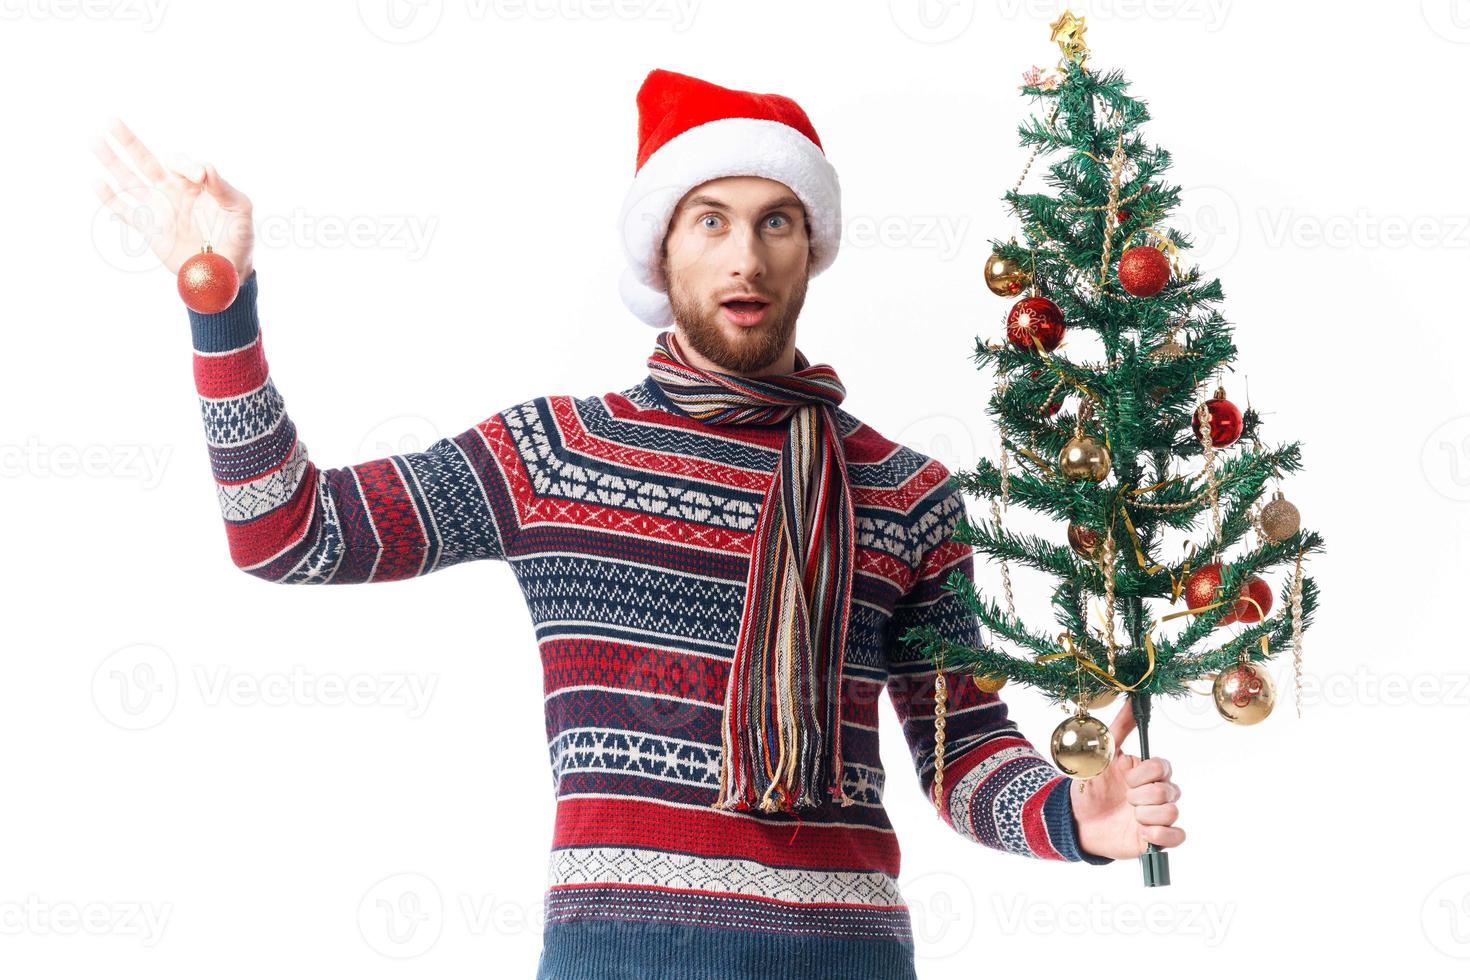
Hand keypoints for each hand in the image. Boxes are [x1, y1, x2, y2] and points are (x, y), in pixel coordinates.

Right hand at [91, 117, 253, 281]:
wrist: (226, 269)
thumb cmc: (239, 237)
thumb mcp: (239, 210)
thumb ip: (224, 189)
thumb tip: (206, 168)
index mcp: (196, 183)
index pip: (180, 163)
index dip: (185, 165)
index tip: (199, 177)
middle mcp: (173, 190)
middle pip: (146, 160)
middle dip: (130, 142)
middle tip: (112, 121)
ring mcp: (159, 208)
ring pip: (130, 179)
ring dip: (112, 161)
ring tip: (95, 140)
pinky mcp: (149, 228)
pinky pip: (125, 211)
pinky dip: (110, 198)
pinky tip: (96, 182)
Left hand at [1068, 697, 1184, 859]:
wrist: (1076, 820)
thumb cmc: (1090, 787)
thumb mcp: (1101, 755)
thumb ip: (1118, 729)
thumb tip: (1131, 701)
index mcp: (1145, 772)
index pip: (1163, 766)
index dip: (1145, 774)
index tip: (1126, 779)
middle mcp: (1156, 792)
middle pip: (1171, 790)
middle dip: (1142, 796)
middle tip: (1125, 799)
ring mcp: (1158, 815)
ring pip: (1172, 812)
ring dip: (1147, 816)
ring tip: (1129, 816)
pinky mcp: (1158, 838)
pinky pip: (1178, 836)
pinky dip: (1160, 835)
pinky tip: (1141, 832)